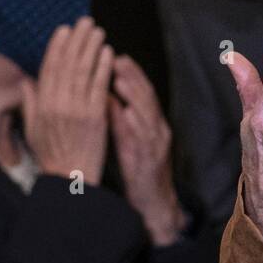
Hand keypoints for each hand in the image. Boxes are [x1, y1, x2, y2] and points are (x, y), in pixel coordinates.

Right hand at [22, 16, 112, 183]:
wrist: (69, 179)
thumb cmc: (52, 155)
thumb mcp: (32, 129)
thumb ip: (30, 103)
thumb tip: (27, 82)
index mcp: (41, 105)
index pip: (48, 69)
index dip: (56, 47)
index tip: (64, 29)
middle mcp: (56, 104)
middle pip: (66, 65)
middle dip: (76, 40)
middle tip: (85, 21)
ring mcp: (76, 110)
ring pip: (82, 72)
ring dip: (91, 48)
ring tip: (98, 31)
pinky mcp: (94, 117)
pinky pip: (99, 87)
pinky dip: (103, 68)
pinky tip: (108, 53)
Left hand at [109, 54, 184, 246]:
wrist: (154, 205)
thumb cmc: (138, 172)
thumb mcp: (131, 142)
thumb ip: (121, 121)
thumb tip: (103, 98)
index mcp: (153, 125)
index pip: (144, 94)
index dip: (132, 74)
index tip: (116, 56)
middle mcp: (158, 131)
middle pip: (148, 97)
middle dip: (133, 76)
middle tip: (117, 58)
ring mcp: (156, 145)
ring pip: (147, 113)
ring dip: (134, 94)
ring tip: (119, 77)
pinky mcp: (150, 160)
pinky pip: (142, 138)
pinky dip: (132, 123)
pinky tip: (122, 111)